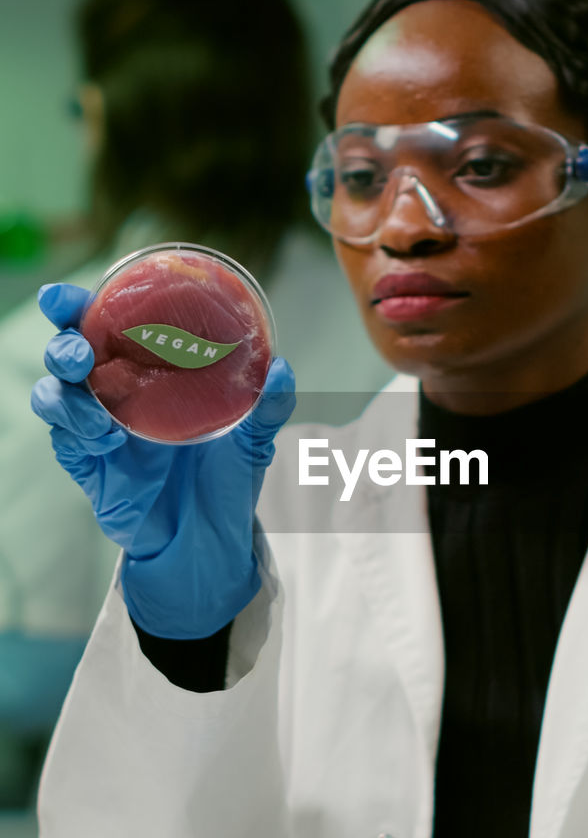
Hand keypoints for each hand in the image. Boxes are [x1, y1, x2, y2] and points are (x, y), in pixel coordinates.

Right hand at [31, 283, 294, 638]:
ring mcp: (96, 428)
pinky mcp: (88, 466)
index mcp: (147, 368)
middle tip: (81, 354)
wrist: (211, 541)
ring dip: (66, 396)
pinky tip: (110, 442)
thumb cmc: (227, 479)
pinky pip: (65, 440)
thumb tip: (283, 368)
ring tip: (102, 418)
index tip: (66, 297)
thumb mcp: (256, 438)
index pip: (102, 323)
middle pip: (66, 351)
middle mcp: (115, 391)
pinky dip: (79, 434)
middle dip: (63, 343)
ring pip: (54, 395)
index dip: (75, 304)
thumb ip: (270, 404)